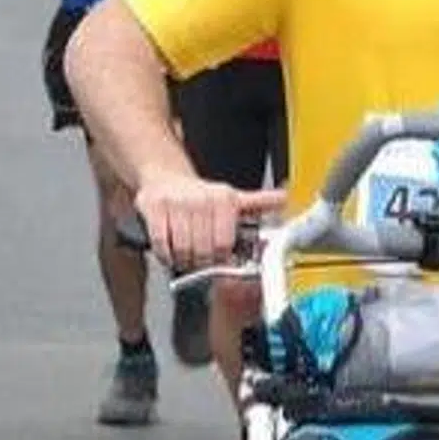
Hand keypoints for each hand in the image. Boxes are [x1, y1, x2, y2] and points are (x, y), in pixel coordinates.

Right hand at [135, 171, 286, 270]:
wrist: (165, 176)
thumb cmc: (202, 195)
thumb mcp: (234, 198)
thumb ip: (260, 203)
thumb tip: (285, 198)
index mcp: (225, 199)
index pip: (224, 244)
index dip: (221, 259)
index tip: (219, 261)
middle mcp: (200, 199)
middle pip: (203, 250)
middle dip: (202, 262)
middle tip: (201, 260)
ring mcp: (176, 202)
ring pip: (182, 249)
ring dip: (183, 259)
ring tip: (187, 253)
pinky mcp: (153, 206)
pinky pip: (161, 243)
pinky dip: (165, 253)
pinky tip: (170, 249)